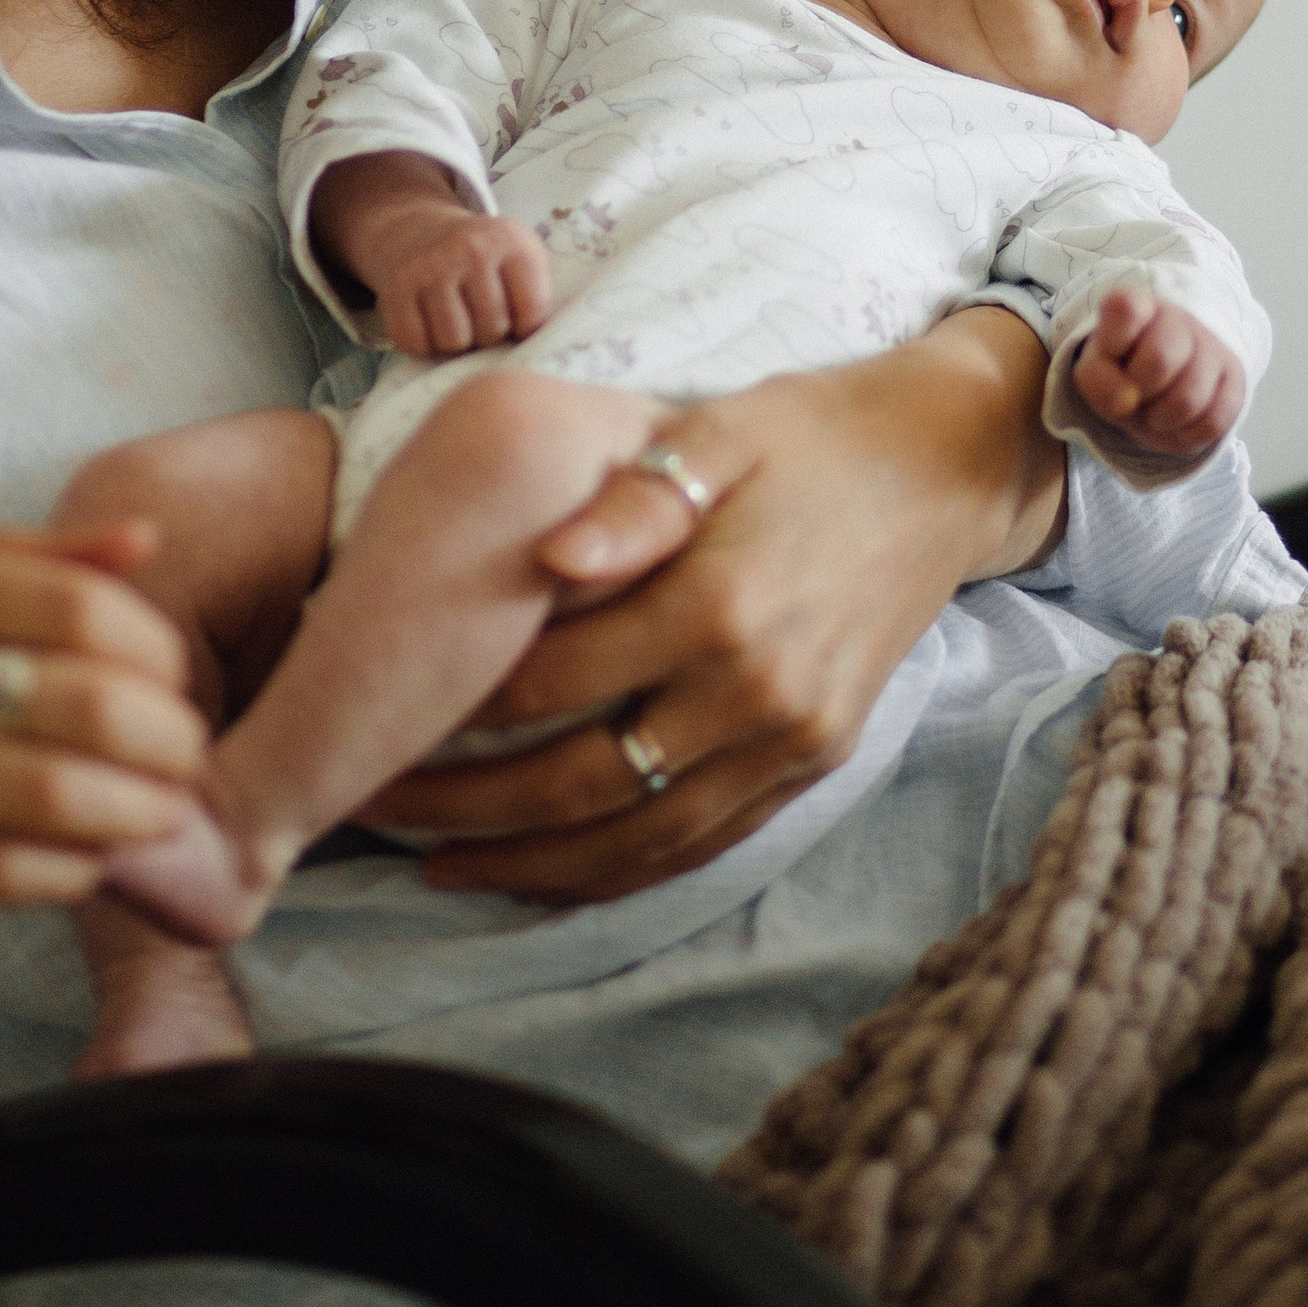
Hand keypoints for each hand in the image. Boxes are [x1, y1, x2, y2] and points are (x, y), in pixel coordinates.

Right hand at [0, 529, 209, 924]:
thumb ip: (11, 560)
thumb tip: (146, 539)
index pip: (77, 606)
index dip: (159, 655)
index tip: (182, 687)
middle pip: (76, 695)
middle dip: (164, 741)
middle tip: (192, 767)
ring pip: (36, 787)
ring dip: (126, 815)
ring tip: (159, 825)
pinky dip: (53, 872)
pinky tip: (79, 871)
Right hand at [311, 152, 552, 355]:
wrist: (420, 231)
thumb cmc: (484, 261)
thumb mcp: (520, 259)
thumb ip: (537, 298)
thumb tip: (532, 347)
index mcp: (510, 240)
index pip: (532, 313)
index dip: (525, 327)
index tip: (516, 317)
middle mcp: (470, 247)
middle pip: (492, 330)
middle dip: (489, 335)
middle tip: (480, 316)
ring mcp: (430, 265)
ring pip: (453, 341)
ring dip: (456, 342)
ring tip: (457, 319)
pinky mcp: (395, 286)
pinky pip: (415, 343)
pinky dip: (422, 344)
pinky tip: (428, 320)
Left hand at [360, 306, 1060, 903]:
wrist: (938, 470)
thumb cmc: (805, 436)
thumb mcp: (717, 433)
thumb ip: (634, 500)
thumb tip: (548, 557)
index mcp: (717, 604)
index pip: (551, 682)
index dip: (450, 707)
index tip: (372, 710)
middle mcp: (755, 692)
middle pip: (578, 782)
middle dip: (463, 805)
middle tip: (369, 803)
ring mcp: (789, 742)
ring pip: (635, 838)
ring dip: (527, 863)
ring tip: (436, 865)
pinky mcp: (811, 765)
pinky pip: (698, 844)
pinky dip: (615, 873)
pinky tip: (545, 873)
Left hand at [1070, 288, 1243, 461]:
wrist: (1162, 378)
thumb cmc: (1123, 370)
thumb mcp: (1095, 372)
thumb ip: (1098, 382)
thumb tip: (1127, 402)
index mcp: (1137, 305)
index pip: (1126, 308)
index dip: (1112, 341)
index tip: (1110, 351)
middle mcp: (1178, 318)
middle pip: (1160, 358)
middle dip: (1139, 390)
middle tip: (1134, 393)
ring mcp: (1212, 346)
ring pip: (1190, 397)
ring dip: (1161, 419)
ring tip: (1153, 413)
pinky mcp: (1234, 379)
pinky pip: (1213, 421)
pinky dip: (1186, 434)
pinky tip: (1176, 422)